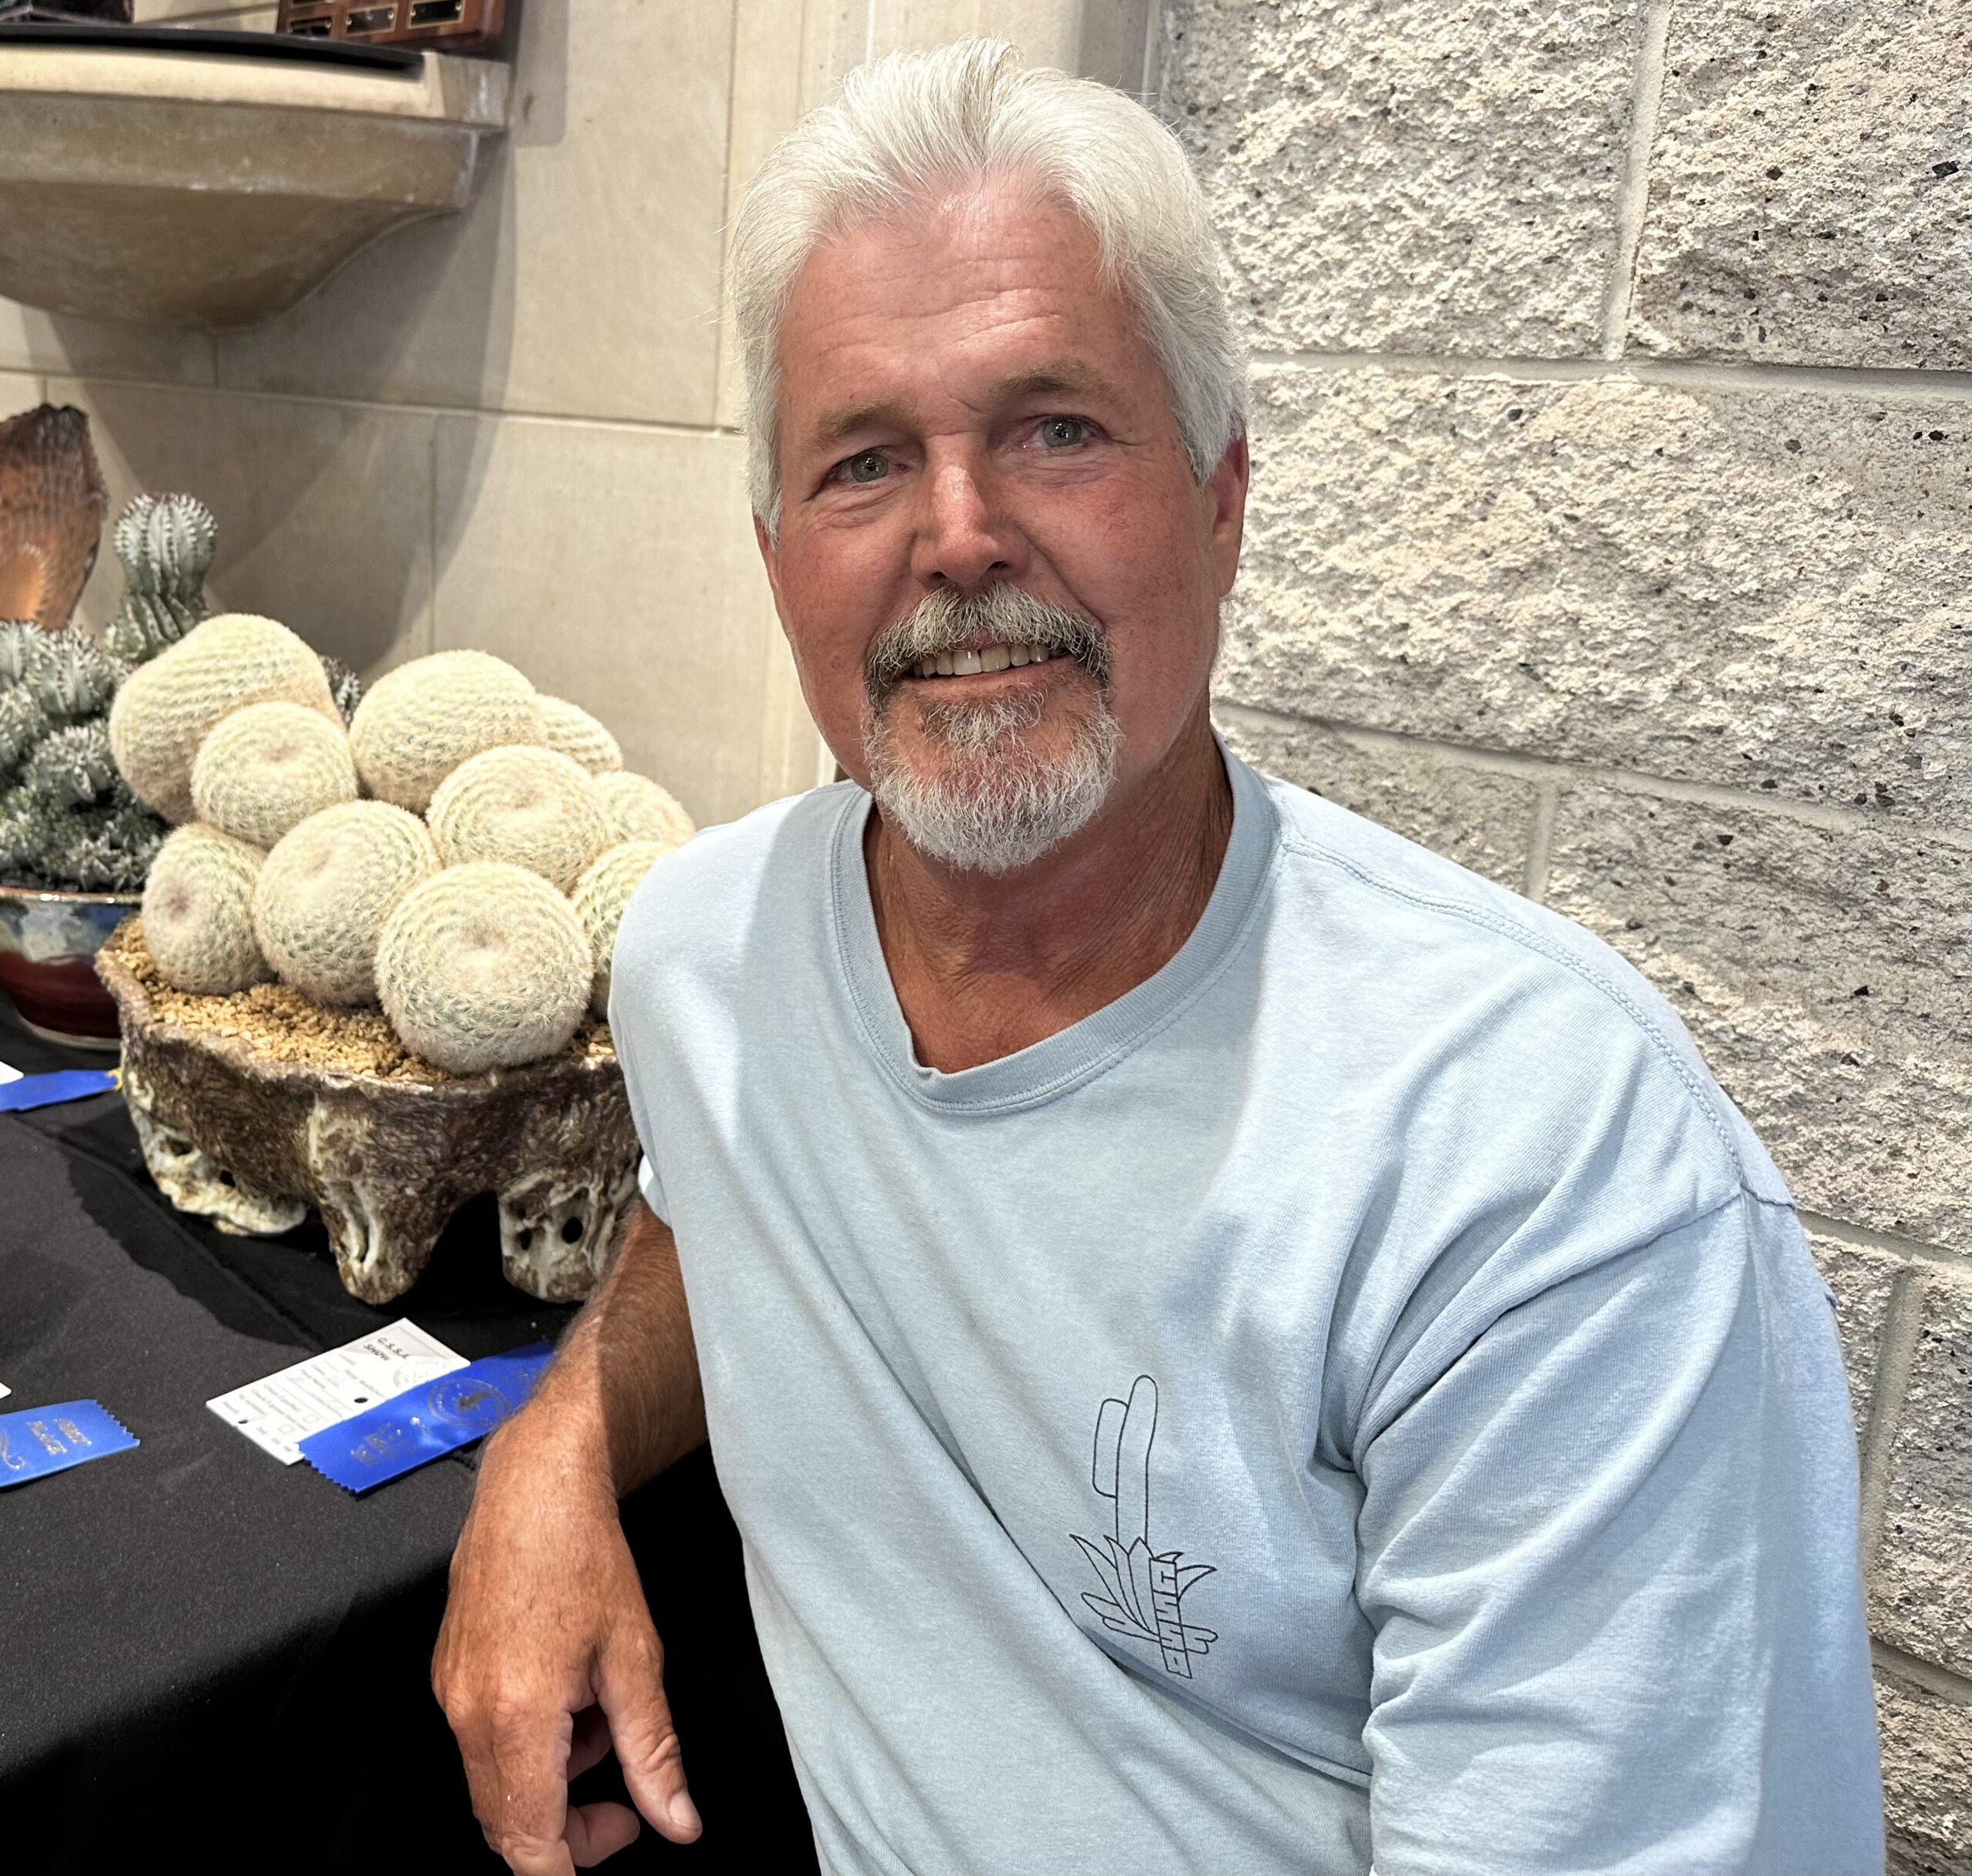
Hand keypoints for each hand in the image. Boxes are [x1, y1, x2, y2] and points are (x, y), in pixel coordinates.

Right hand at [433, 1430, 701, 1870]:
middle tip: (623, 1794)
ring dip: (550, 1779)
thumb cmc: (585, 1556)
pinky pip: (480, 1743)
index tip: (623, 1831)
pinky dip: (527, 1744)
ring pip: (493, 1785)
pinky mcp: (445, 1676)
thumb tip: (677, 1823)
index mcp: (516, 1718)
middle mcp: (468, 1715)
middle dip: (567, 1828)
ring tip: (599, 1715)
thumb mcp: (636, 1656)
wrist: (534, 1486)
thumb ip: (652, 1752)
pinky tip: (568, 1694)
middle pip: (504, 1826)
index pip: (529, 1846)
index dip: (577, 1861)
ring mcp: (449, 1695)